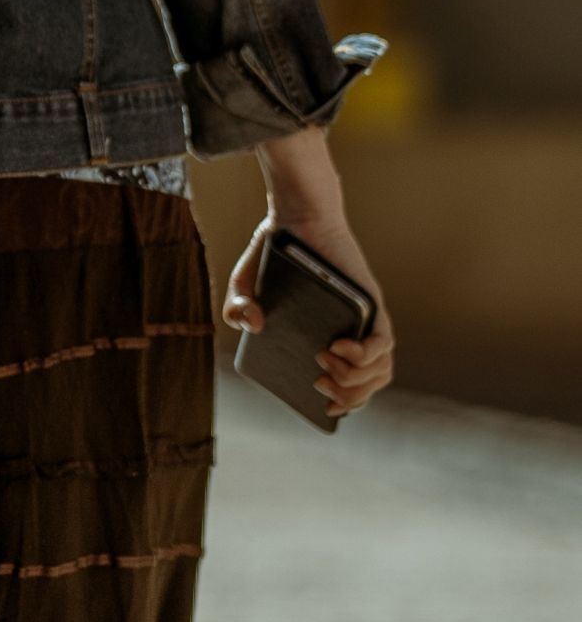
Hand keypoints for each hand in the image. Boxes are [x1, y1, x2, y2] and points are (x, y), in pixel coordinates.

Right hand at [226, 129, 396, 419]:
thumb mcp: (246, 282)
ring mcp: (365, 319)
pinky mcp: (371, 303)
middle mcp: (355, 331)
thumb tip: (252, 325)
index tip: (325, 408)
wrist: (295, 213)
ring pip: (381, 369)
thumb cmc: (276, 249)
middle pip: (370, 382)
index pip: (352, 381)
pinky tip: (339, 349)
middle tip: (318, 384)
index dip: (346, 401)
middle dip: (349, 396)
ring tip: (324, 367)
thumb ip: (238, 307)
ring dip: (356, 380)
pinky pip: (383, 342)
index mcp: (333, 334)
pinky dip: (365, 355)